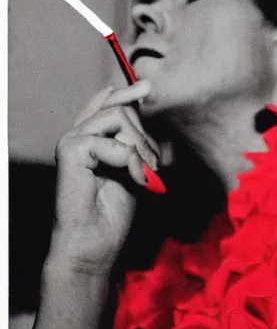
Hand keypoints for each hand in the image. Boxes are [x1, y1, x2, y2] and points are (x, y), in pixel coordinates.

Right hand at [48, 81, 161, 277]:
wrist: (95, 241)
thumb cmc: (114, 209)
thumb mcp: (135, 168)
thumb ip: (138, 142)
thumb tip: (149, 113)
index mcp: (94, 136)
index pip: (109, 101)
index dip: (128, 93)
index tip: (149, 87)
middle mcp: (80, 134)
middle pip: (121, 108)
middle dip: (145, 136)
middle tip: (153, 166)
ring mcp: (73, 141)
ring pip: (117, 117)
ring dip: (140, 145)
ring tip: (145, 172)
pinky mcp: (71, 152)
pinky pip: (111, 141)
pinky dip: (131, 160)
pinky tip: (136, 179)